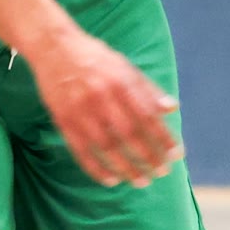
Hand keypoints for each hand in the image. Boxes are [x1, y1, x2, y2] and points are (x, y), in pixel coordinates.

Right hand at [28, 30, 182, 187]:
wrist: (54, 48)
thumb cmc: (94, 57)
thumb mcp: (124, 66)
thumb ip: (147, 88)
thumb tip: (172, 108)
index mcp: (120, 82)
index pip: (147, 116)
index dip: (163, 138)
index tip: (176, 154)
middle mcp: (101, 97)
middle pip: (129, 135)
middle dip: (148, 157)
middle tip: (162, 172)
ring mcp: (80, 111)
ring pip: (106, 147)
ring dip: (126, 168)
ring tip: (141, 181)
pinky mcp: (63, 120)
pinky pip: (81, 151)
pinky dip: (96, 168)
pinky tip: (111, 180)